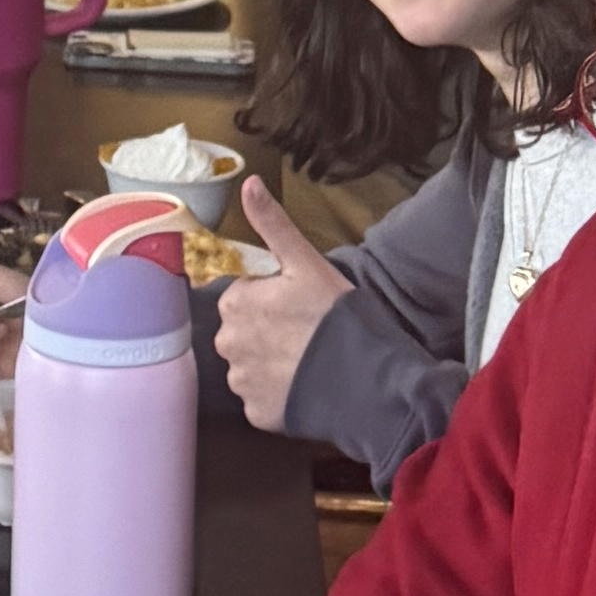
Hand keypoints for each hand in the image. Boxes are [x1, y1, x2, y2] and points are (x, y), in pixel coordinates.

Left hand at [213, 179, 347, 429]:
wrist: (367, 378)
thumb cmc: (338, 316)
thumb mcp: (307, 262)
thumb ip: (273, 224)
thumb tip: (249, 181)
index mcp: (235, 304)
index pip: (244, 297)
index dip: (273, 298)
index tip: (299, 304)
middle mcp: (228, 344)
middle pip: (243, 332)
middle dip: (267, 331)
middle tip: (307, 332)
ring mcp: (242, 382)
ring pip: (250, 366)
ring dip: (272, 363)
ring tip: (309, 360)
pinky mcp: (257, 414)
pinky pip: (261, 399)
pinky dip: (279, 394)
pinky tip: (305, 385)